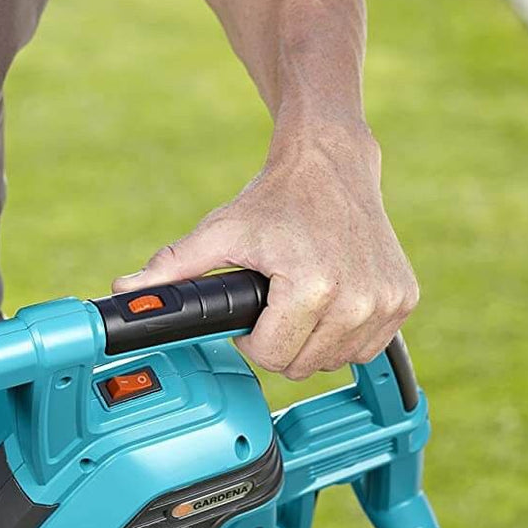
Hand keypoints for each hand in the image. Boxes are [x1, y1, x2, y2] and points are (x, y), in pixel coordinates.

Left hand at [112, 119, 417, 379]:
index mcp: (314, 288)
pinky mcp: (404, 299)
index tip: (254, 308)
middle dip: (280, 341)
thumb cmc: (274, 199)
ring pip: (333, 361)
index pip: (272, 358)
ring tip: (300, 297)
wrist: (331, 162)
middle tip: (275, 300)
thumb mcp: (219, 232)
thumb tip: (122, 293)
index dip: (253, 339)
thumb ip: (171, 268)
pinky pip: (365, 348)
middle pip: (301, 365)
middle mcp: (359, 299)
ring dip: (311, 340)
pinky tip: (331, 299)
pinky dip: (343, 333)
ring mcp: (388, 301)